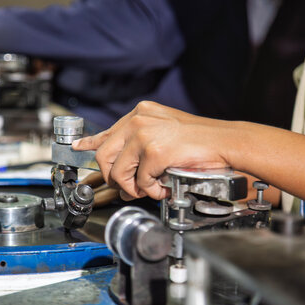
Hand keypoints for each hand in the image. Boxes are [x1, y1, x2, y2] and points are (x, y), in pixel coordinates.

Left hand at [73, 101, 233, 199]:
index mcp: (139, 113)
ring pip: (118, 172)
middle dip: (114, 178)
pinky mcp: (155, 151)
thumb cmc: (199, 140)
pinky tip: (164, 186)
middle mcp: (137, 120)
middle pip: (104, 156)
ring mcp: (145, 134)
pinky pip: (141, 182)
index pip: (106, 132)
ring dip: (133, 187)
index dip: (90, 143)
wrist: (226, 141)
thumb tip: (122, 171)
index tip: (78, 148)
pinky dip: (151, 190)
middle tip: (130, 188)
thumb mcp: (163, 133)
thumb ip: (140, 145)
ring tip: (150, 188)